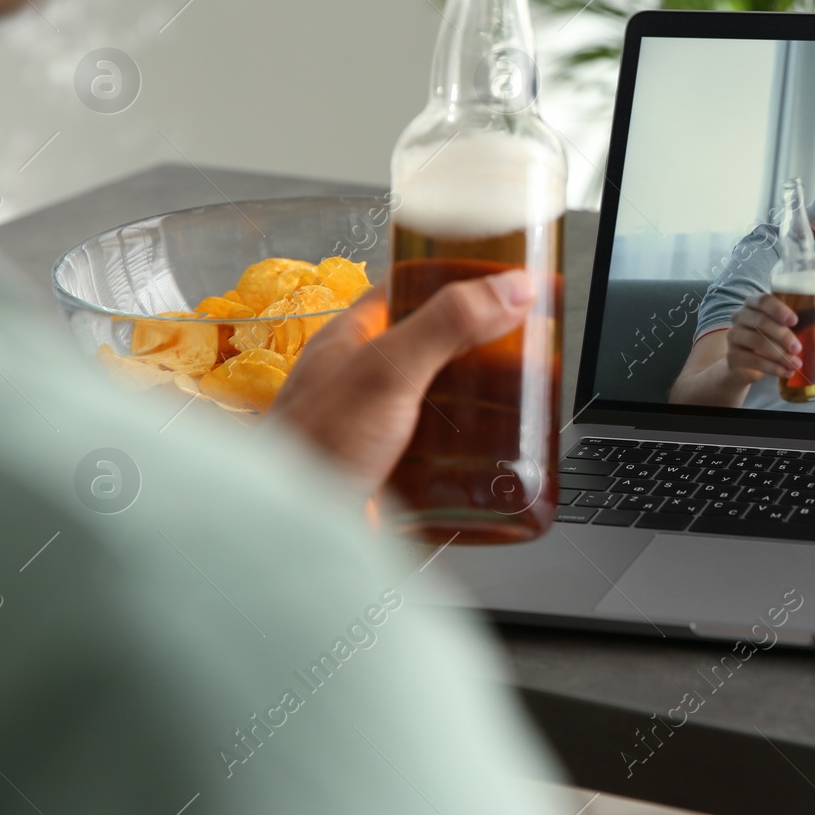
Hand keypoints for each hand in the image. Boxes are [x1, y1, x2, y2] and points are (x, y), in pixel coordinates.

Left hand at [269, 270, 535, 492]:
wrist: (289, 537)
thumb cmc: (313, 448)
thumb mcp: (387, 370)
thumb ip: (448, 324)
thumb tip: (511, 287)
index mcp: (351, 340)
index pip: (408, 289)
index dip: (453, 278)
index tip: (501, 277)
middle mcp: (363, 380)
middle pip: (433, 346)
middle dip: (478, 345)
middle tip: (525, 343)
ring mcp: (378, 427)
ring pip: (439, 399)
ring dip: (479, 400)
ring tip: (521, 397)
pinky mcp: (393, 472)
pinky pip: (440, 451)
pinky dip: (471, 448)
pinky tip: (496, 453)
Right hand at [724, 293, 814, 384]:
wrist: (747, 362)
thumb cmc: (772, 335)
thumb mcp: (789, 323)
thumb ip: (811, 310)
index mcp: (754, 303)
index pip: (763, 300)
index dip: (778, 309)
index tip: (795, 320)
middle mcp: (740, 316)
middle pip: (760, 322)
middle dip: (782, 335)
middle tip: (798, 347)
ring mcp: (734, 336)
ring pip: (756, 342)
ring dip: (779, 355)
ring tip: (796, 363)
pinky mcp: (733, 356)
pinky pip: (753, 361)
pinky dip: (772, 368)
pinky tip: (786, 372)